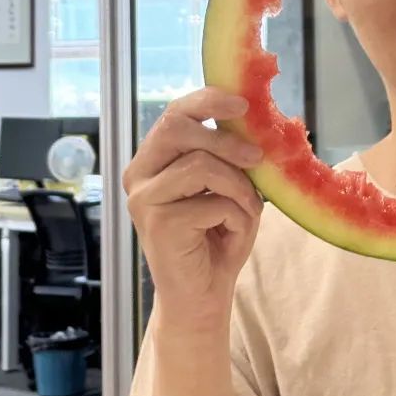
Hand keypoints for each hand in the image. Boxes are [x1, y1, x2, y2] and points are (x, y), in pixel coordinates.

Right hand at [123, 88, 263, 335]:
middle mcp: (139, 175)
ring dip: (238, 186)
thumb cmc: (217, 236)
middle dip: (225, 138)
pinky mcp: (158, 225)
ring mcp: (144, 200)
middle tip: (257, 156)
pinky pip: (211, 202)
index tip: (243, 104)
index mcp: (153, 159)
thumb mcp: (229, 186)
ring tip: (249, 208)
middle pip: (178, 128)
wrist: (203, 295)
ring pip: (200, 165)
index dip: (208, 100)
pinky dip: (236, 215)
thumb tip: (255, 120)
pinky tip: (232, 232)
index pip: (174, 113)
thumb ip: (231, 155)